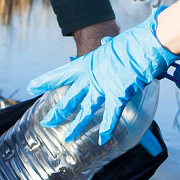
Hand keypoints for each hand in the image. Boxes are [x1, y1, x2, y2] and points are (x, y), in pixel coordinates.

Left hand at [26, 12, 176, 143]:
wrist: (147, 42)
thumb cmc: (134, 40)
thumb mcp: (114, 45)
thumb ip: (107, 48)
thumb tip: (106, 43)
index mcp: (88, 63)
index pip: (61, 74)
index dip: (45, 81)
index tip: (31, 87)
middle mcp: (92, 77)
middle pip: (70, 98)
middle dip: (58, 112)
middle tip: (46, 122)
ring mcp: (104, 87)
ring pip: (86, 111)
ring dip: (77, 126)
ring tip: (68, 138)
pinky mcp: (119, 95)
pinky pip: (111, 115)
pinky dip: (108, 128)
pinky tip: (102, 139)